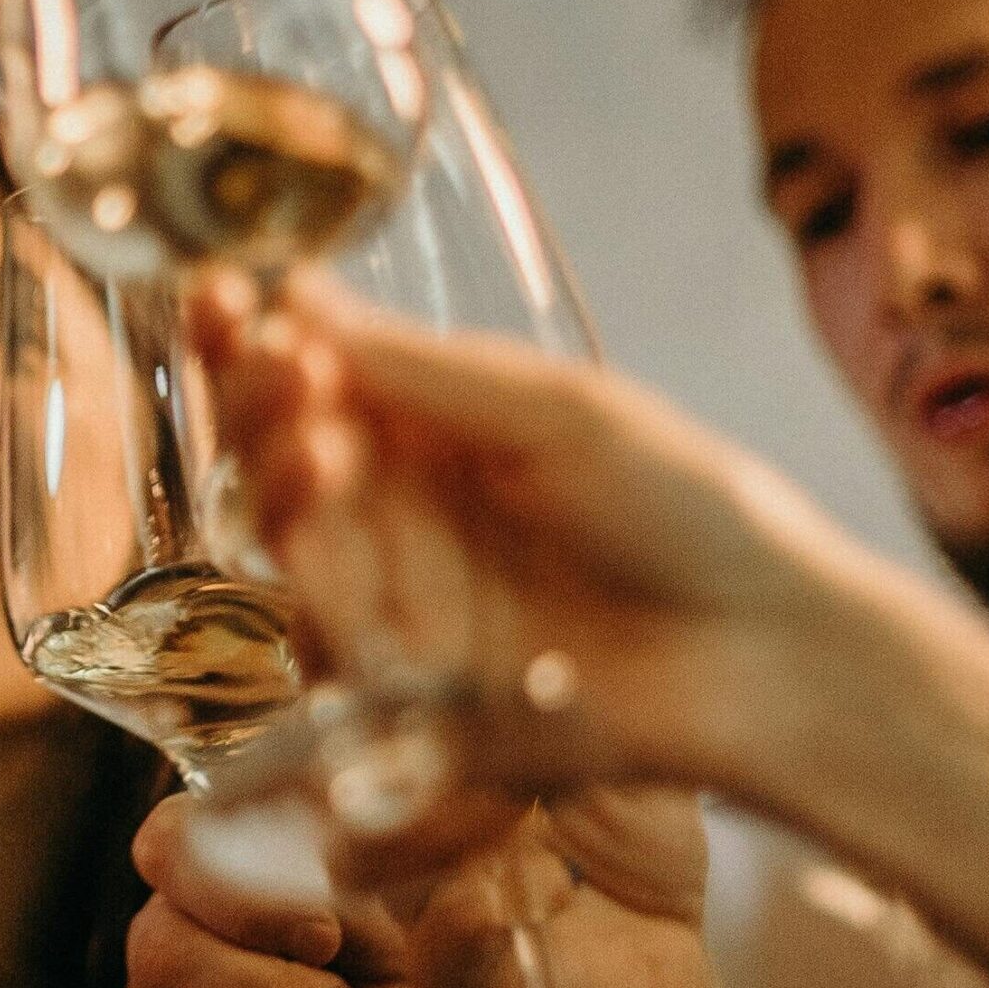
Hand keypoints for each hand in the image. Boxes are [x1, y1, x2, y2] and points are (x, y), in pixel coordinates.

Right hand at [187, 278, 891, 805]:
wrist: (767, 655)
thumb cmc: (692, 511)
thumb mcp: (561, 411)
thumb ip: (426, 370)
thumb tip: (299, 295)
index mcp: (430, 432)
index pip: (310, 382)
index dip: (252, 344)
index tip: (220, 298)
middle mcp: (396, 513)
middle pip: (276, 458)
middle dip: (256, 409)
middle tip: (276, 368)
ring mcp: (393, 602)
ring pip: (286, 542)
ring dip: (284, 487)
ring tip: (322, 443)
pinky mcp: (401, 692)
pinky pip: (329, 637)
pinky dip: (327, 585)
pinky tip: (342, 536)